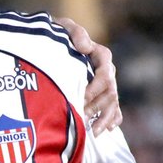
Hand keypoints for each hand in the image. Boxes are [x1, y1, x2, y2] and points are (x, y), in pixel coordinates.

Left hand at [54, 15, 122, 132]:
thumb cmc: (57, 35)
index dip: (95, 87)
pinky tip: (107, 130)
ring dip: (104, 118)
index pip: (105, 73)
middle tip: (83, 119)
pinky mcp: (100, 96)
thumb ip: (76, 33)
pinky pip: (113, 109)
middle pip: (110, 92)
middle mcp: (105, 71)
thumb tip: (85, 47)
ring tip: (93, 133)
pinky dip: (111, 120)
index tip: (82, 97)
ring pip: (112, 103)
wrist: (49, 46)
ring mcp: (104, 85)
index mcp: (100, 55)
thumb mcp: (64, 29)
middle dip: (98, 107)